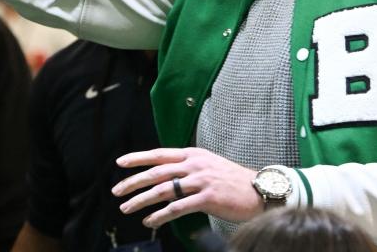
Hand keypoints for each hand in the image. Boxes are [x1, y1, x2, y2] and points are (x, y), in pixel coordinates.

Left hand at [111, 147, 262, 228]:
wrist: (259, 190)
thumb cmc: (233, 180)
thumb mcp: (209, 164)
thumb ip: (188, 166)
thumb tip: (166, 172)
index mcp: (192, 154)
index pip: (159, 154)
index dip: (138, 158)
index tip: (120, 163)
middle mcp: (194, 165)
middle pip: (156, 172)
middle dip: (133, 181)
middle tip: (117, 191)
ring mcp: (200, 181)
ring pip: (163, 190)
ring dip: (141, 200)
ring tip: (127, 208)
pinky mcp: (207, 198)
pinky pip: (177, 208)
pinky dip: (161, 215)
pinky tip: (150, 221)